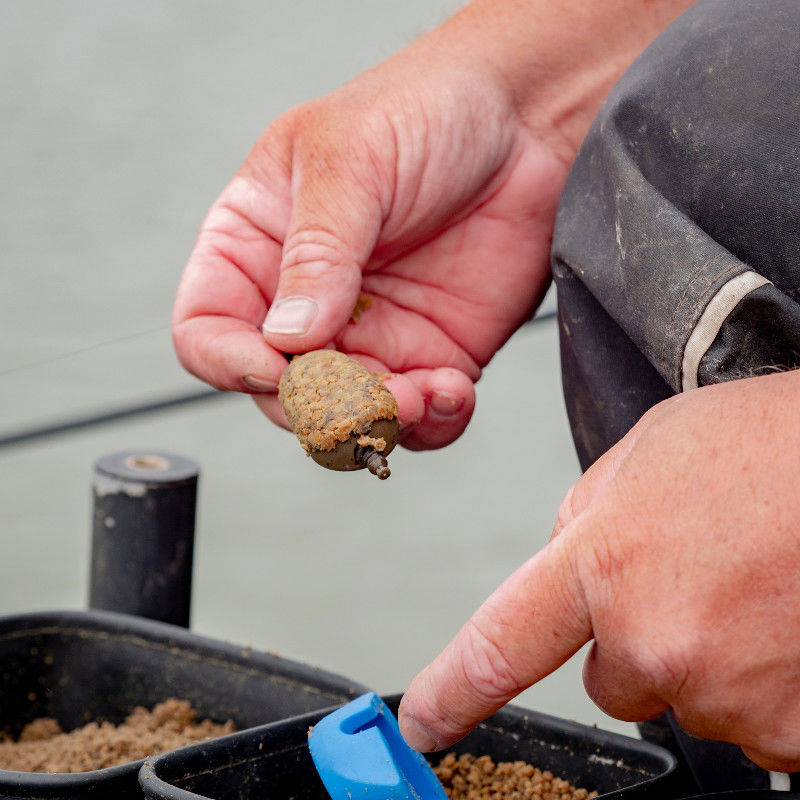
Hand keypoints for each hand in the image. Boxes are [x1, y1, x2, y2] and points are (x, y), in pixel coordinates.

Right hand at [172, 0, 690, 448]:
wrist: (525, 120)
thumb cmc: (423, 110)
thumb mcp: (350, 160)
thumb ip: (316, 251)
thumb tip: (288, 336)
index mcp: (255, 246)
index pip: (207, 327)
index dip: (227, 359)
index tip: (273, 365)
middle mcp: (304, 302)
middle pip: (278, 390)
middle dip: (318, 405)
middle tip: (363, 392)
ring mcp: (368, 334)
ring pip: (348, 417)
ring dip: (379, 423)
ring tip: (422, 393)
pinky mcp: (429, 354)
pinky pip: (416, 417)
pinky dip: (431, 422)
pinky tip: (453, 389)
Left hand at [399, 371, 799, 771]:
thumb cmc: (769, 445)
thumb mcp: (646, 453)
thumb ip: (587, 517)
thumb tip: (565, 563)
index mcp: (604, 561)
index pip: (500, 644)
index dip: (452, 691)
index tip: (422, 724)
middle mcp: (657, 640)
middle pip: (613, 681)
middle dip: (639, 641)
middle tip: (696, 579)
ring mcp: (730, 693)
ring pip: (689, 697)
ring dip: (712, 657)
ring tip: (754, 586)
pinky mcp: (795, 730)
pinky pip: (757, 722)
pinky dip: (766, 682)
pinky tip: (784, 620)